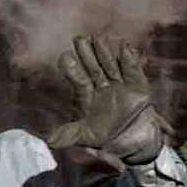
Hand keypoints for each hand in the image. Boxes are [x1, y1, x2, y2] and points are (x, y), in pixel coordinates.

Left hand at [44, 37, 166, 169]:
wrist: (136, 147)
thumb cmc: (108, 140)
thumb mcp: (86, 138)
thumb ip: (68, 135)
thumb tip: (48, 140)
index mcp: (87, 96)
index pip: (78, 79)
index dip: (72, 69)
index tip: (65, 57)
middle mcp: (102, 86)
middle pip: (93, 67)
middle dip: (87, 54)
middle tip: (79, 39)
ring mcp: (120, 85)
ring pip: (111, 66)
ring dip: (105, 53)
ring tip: (97, 40)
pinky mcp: (138, 87)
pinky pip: (133, 72)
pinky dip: (130, 61)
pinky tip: (124, 48)